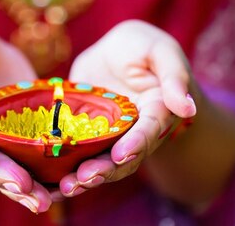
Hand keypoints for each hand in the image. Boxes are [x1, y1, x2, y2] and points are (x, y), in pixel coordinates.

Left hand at [58, 20, 197, 196]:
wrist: (116, 49)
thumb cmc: (144, 47)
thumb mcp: (161, 51)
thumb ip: (174, 76)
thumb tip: (187, 107)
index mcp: (158, 113)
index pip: (149, 132)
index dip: (136, 144)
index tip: (121, 155)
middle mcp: (135, 132)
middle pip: (123, 157)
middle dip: (105, 170)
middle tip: (83, 179)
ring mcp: (109, 136)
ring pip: (100, 162)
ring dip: (84, 177)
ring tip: (66, 188)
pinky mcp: (86, 134)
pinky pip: (77, 154)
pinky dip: (64, 169)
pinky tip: (47, 183)